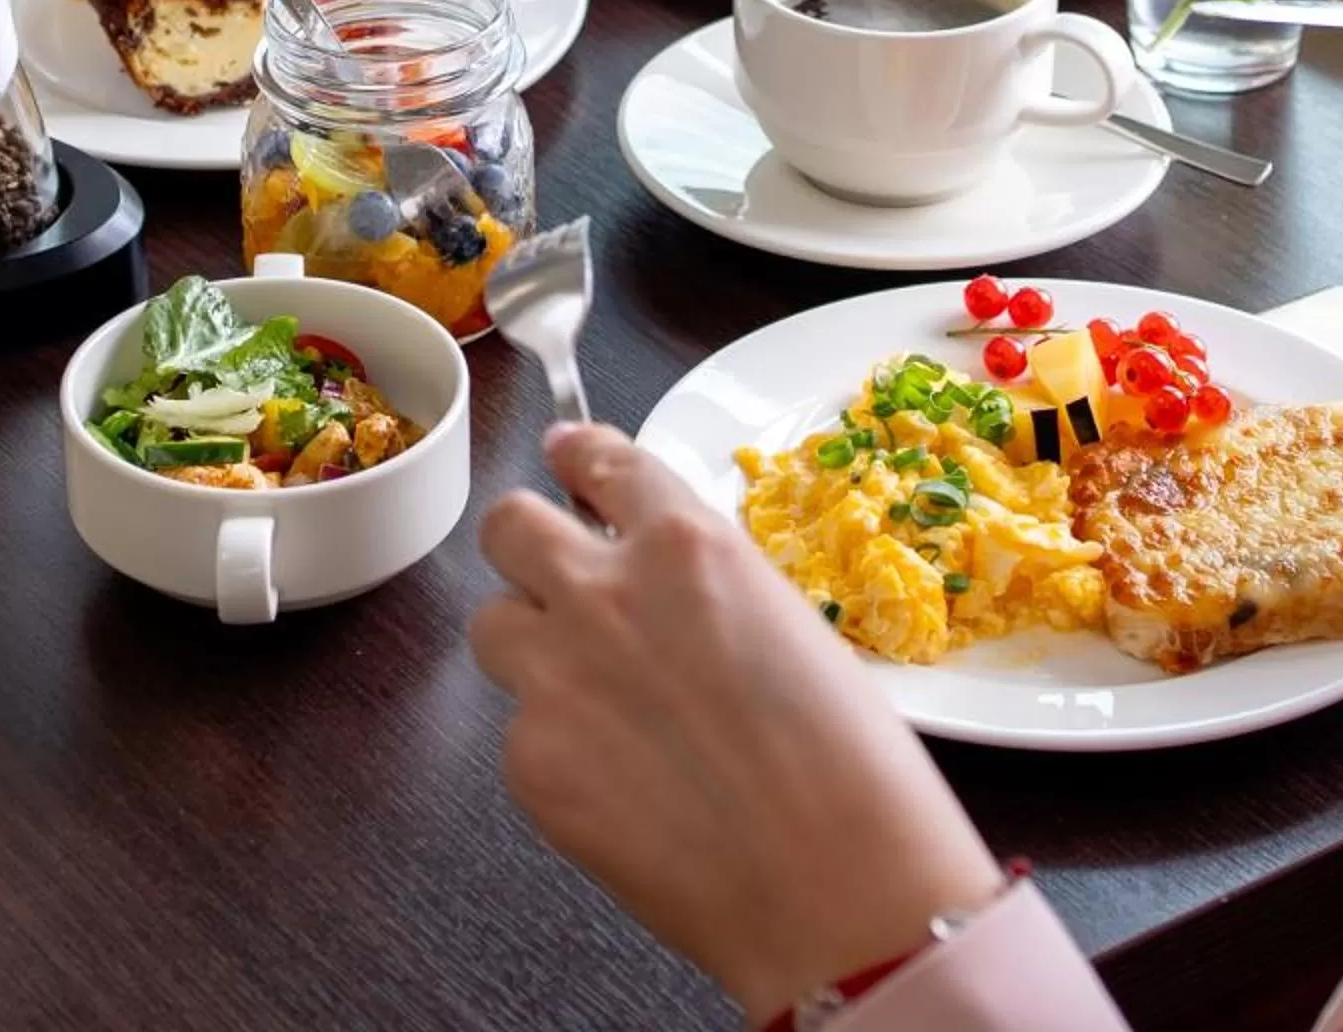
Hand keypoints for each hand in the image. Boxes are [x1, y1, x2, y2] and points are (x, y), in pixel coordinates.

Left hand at [471, 424, 1002, 1023]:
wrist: (836, 886)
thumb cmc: (851, 767)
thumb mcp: (787, 625)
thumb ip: (701, 587)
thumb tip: (660, 588)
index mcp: (684, 543)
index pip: (598, 459)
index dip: (576, 457)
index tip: (566, 459)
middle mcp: (605, 591)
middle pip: (508, 526)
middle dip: (527, 545)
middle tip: (554, 576)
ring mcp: (555, 674)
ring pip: (492, 625)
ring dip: (531, 645)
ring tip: (592, 698)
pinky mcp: (529, 761)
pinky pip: (518, 731)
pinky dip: (556, 749)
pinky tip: (620, 788)